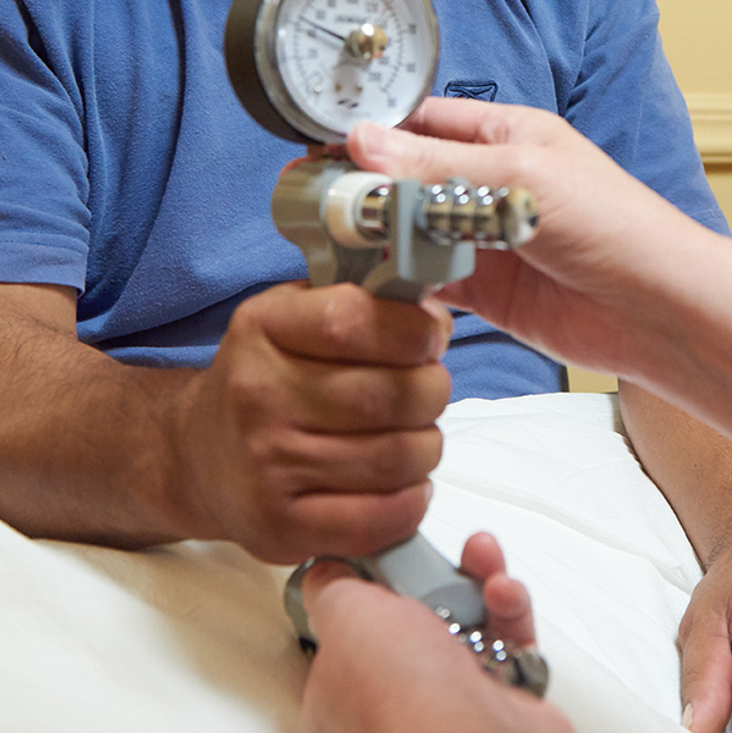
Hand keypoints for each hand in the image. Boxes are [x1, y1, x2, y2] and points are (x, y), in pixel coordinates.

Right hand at [173, 280, 452, 561]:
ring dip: (426, 446)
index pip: (352, 320)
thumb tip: (434, 320)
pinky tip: (406, 484)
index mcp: (262, 328)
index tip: (431, 336)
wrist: (196, 455)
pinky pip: (377, 521)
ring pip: (395, 458)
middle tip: (428, 391)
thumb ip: (361, 305)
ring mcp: (265, 467)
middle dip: (432, 391)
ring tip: (415, 437)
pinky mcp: (279, 529)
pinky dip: (411, 502)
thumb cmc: (265, 377)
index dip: (413, 329)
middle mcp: (256, 395)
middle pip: (389, 394)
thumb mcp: (292, 316)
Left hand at [297, 532, 572, 732]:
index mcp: (342, 693)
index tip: (384, 554)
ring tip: (480, 559)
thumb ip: (332, 588)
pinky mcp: (501, 696)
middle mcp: (396, 701)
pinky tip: (501, 594)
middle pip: (413, 617)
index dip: (368, 588)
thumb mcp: (344, 615)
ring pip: (465, 622)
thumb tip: (328, 572)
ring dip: (477, 581)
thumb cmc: (402, 699)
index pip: (348, 633)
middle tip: (437, 556)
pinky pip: (507, 639)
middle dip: (432, 573)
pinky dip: (509, 608)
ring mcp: (450, 702)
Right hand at [344, 99, 701, 382]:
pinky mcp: (487, 290)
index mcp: (508, 135)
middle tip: (312, 200)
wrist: (658, 310)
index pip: (424, 122)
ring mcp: (487, 238)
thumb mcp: (520, 176)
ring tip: (332, 243)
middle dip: (366, 188)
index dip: (375, 132)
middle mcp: (493, 182)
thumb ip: (438, 165)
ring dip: (379, 237)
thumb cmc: (612, 224)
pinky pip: (428, 280)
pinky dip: (400, 283)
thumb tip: (364, 141)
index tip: (324, 146)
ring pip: (414, 230)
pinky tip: (372, 284)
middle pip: (411, 177)